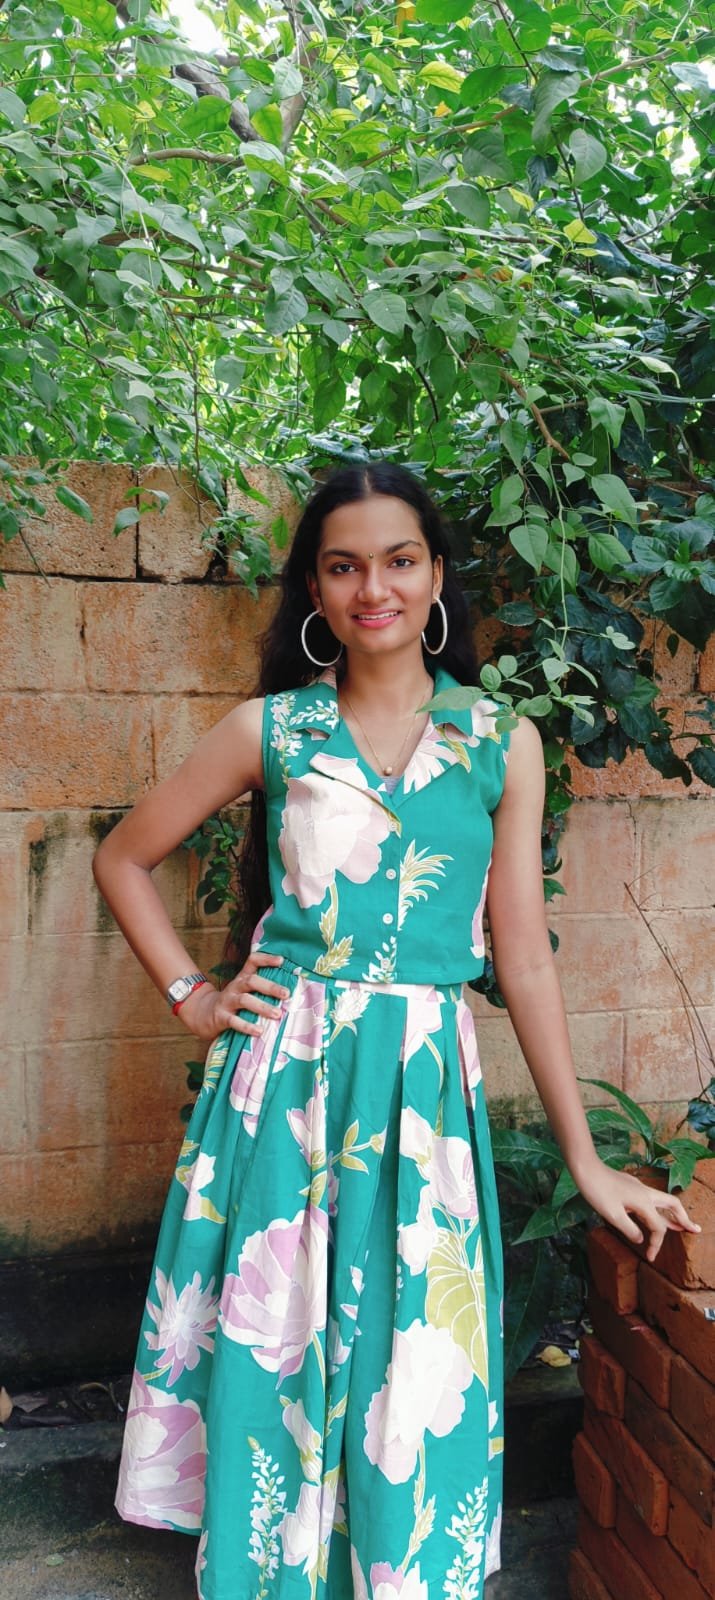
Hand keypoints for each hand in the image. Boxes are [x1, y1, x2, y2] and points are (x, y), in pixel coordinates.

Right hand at [177, 952, 290, 1042]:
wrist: (203, 1014)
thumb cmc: (233, 1003)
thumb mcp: (244, 991)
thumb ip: (261, 989)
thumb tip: (290, 993)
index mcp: (242, 978)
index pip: (252, 961)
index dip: (266, 959)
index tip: (281, 961)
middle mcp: (235, 987)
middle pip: (251, 981)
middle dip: (270, 987)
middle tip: (286, 994)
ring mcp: (227, 1001)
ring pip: (244, 1000)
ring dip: (262, 1007)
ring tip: (277, 1014)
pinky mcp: (221, 1017)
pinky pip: (234, 1021)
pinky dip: (247, 1026)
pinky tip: (259, 1031)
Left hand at [574, 1157, 701, 1263]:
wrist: (586, 1168)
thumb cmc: (597, 1191)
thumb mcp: (612, 1215)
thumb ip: (629, 1229)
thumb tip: (641, 1239)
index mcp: (644, 1202)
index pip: (659, 1227)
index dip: (657, 1244)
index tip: (650, 1257)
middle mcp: (646, 1193)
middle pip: (673, 1205)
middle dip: (684, 1218)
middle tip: (694, 1230)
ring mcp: (639, 1188)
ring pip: (663, 1201)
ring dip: (674, 1213)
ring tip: (682, 1225)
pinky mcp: (631, 1187)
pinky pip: (652, 1199)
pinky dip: (659, 1209)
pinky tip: (656, 1214)